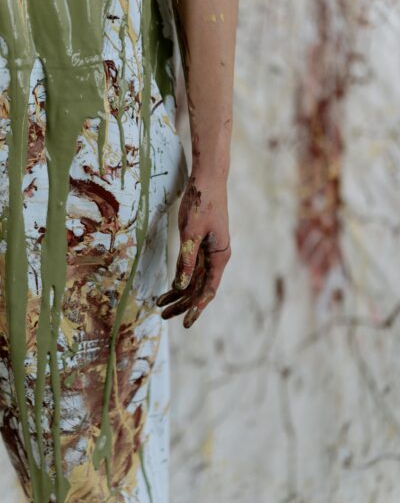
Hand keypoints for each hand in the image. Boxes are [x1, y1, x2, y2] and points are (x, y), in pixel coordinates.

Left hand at [156, 171, 230, 327]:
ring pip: (194, 279)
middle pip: (200, 288)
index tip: (185, 323)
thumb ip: (186, 259)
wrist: (208, 179)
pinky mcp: (202, 244)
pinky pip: (191, 267)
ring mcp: (209, 251)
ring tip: (160, 303)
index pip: (208, 290)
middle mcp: (216, 257)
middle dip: (183, 303)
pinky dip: (180, 277)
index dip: (196, 308)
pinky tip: (169, 286)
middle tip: (163, 315)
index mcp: (219, 256)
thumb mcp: (191, 232)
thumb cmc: (202, 202)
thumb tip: (181, 286)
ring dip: (179, 292)